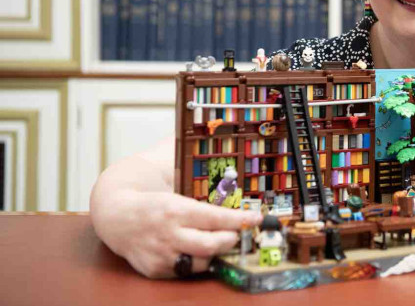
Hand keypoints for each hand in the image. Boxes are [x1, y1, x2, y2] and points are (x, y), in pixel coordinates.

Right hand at [92, 190, 260, 278]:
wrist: (116, 217)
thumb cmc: (152, 202)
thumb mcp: (174, 189)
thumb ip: (200, 193)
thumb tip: (233, 186)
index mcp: (175, 210)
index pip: (215, 218)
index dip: (239, 220)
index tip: (256, 218)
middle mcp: (168, 233)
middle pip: (211, 245)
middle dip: (230, 240)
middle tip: (238, 234)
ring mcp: (161, 254)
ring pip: (200, 262)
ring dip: (215, 254)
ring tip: (219, 243)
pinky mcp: (155, 269)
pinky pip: (185, 271)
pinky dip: (196, 262)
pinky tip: (199, 252)